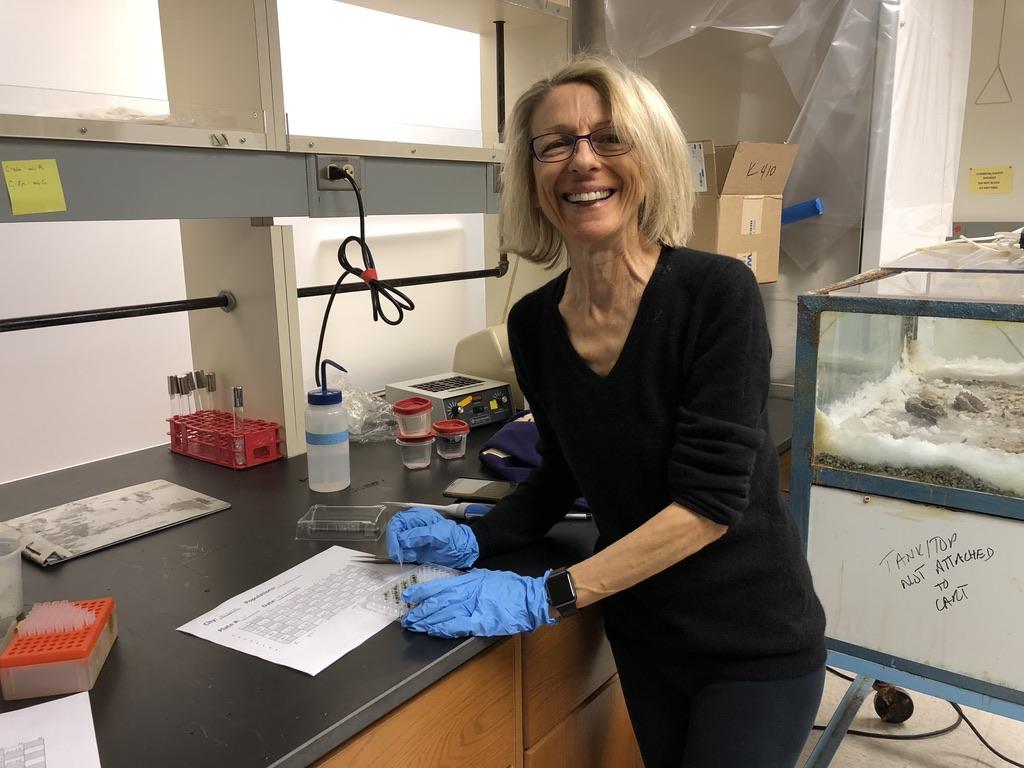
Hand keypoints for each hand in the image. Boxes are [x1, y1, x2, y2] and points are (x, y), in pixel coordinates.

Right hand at [386, 507, 478, 568]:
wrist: (464, 551)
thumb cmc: (455, 539)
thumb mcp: (440, 535)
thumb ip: (421, 535)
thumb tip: (403, 539)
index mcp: (418, 517)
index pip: (397, 522)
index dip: (393, 535)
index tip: (395, 548)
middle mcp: (413, 526)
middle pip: (394, 533)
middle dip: (394, 545)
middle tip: (399, 556)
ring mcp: (413, 538)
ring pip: (396, 543)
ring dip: (400, 552)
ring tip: (411, 556)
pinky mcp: (414, 548)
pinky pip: (402, 552)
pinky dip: (404, 556)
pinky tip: (413, 558)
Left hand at [401, 568, 557, 637]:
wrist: (528, 598)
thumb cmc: (509, 586)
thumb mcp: (485, 577)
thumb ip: (468, 582)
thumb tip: (453, 587)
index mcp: (468, 581)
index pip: (439, 586)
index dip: (421, 592)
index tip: (408, 596)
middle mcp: (467, 592)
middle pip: (437, 602)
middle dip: (420, 611)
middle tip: (406, 618)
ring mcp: (473, 608)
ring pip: (443, 615)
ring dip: (427, 621)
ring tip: (414, 626)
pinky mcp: (480, 623)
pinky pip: (457, 626)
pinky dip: (443, 629)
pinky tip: (433, 632)